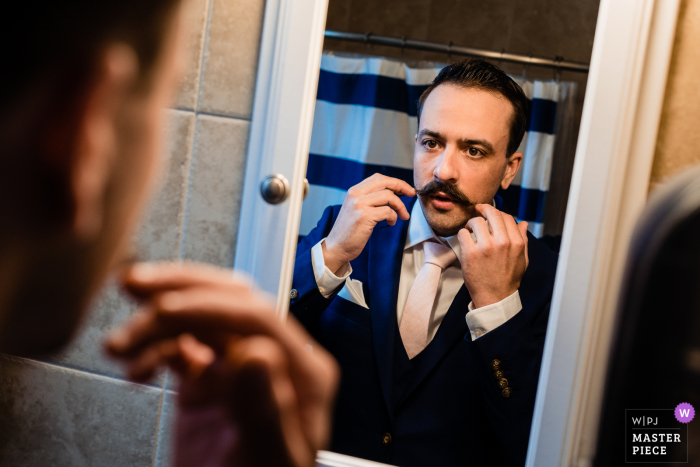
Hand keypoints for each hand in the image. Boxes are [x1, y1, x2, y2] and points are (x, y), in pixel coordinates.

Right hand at [105, 262, 338, 466]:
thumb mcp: (267, 459)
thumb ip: (266, 410)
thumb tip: (256, 353)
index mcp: (303, 373)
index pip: (257, 317)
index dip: (209, 306)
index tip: (164, 309)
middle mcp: (275, 360)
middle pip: (228, 304)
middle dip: (178, 292)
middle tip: (133, 285)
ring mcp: (241, 368)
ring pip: (199, 322)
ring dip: (154, 325)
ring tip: (117, 345)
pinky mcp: (211, 380)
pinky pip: (181, 347)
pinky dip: (153, 350)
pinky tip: (136, 369)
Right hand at [323, 174, 415, 273]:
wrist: (337, 247)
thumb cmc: (350, 231)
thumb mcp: (357, 209)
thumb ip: (370, 199)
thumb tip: (393, 193)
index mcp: (354, 190)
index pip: (379, 177)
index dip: (395, 182)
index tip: (405, 190)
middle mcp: (355, 194)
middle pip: (385, 182)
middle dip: (402, 186)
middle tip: (412, 194)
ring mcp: (359, 204)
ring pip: (389, 196)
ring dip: (400, 206)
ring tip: (402, 216)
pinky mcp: (364, 216)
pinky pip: (387, 211)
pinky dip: (393, 217)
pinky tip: (390, 223)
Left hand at [457, 205, 528, 308]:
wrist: (495, 297)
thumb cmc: (508, 279)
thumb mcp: (522, 260)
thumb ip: (523, 240)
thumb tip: (523, 223)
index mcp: (516, 242)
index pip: (506, 217)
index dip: (497, 213)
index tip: (490, 213)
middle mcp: (502, 242)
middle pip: (491, 213)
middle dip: (483, 209)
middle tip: (477, 210)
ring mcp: (485, 247)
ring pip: (476, 221)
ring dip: (471, 223)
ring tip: (471, 230)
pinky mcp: (470, 253)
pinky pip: (463, 233)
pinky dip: (463, 234)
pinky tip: (466, 240)